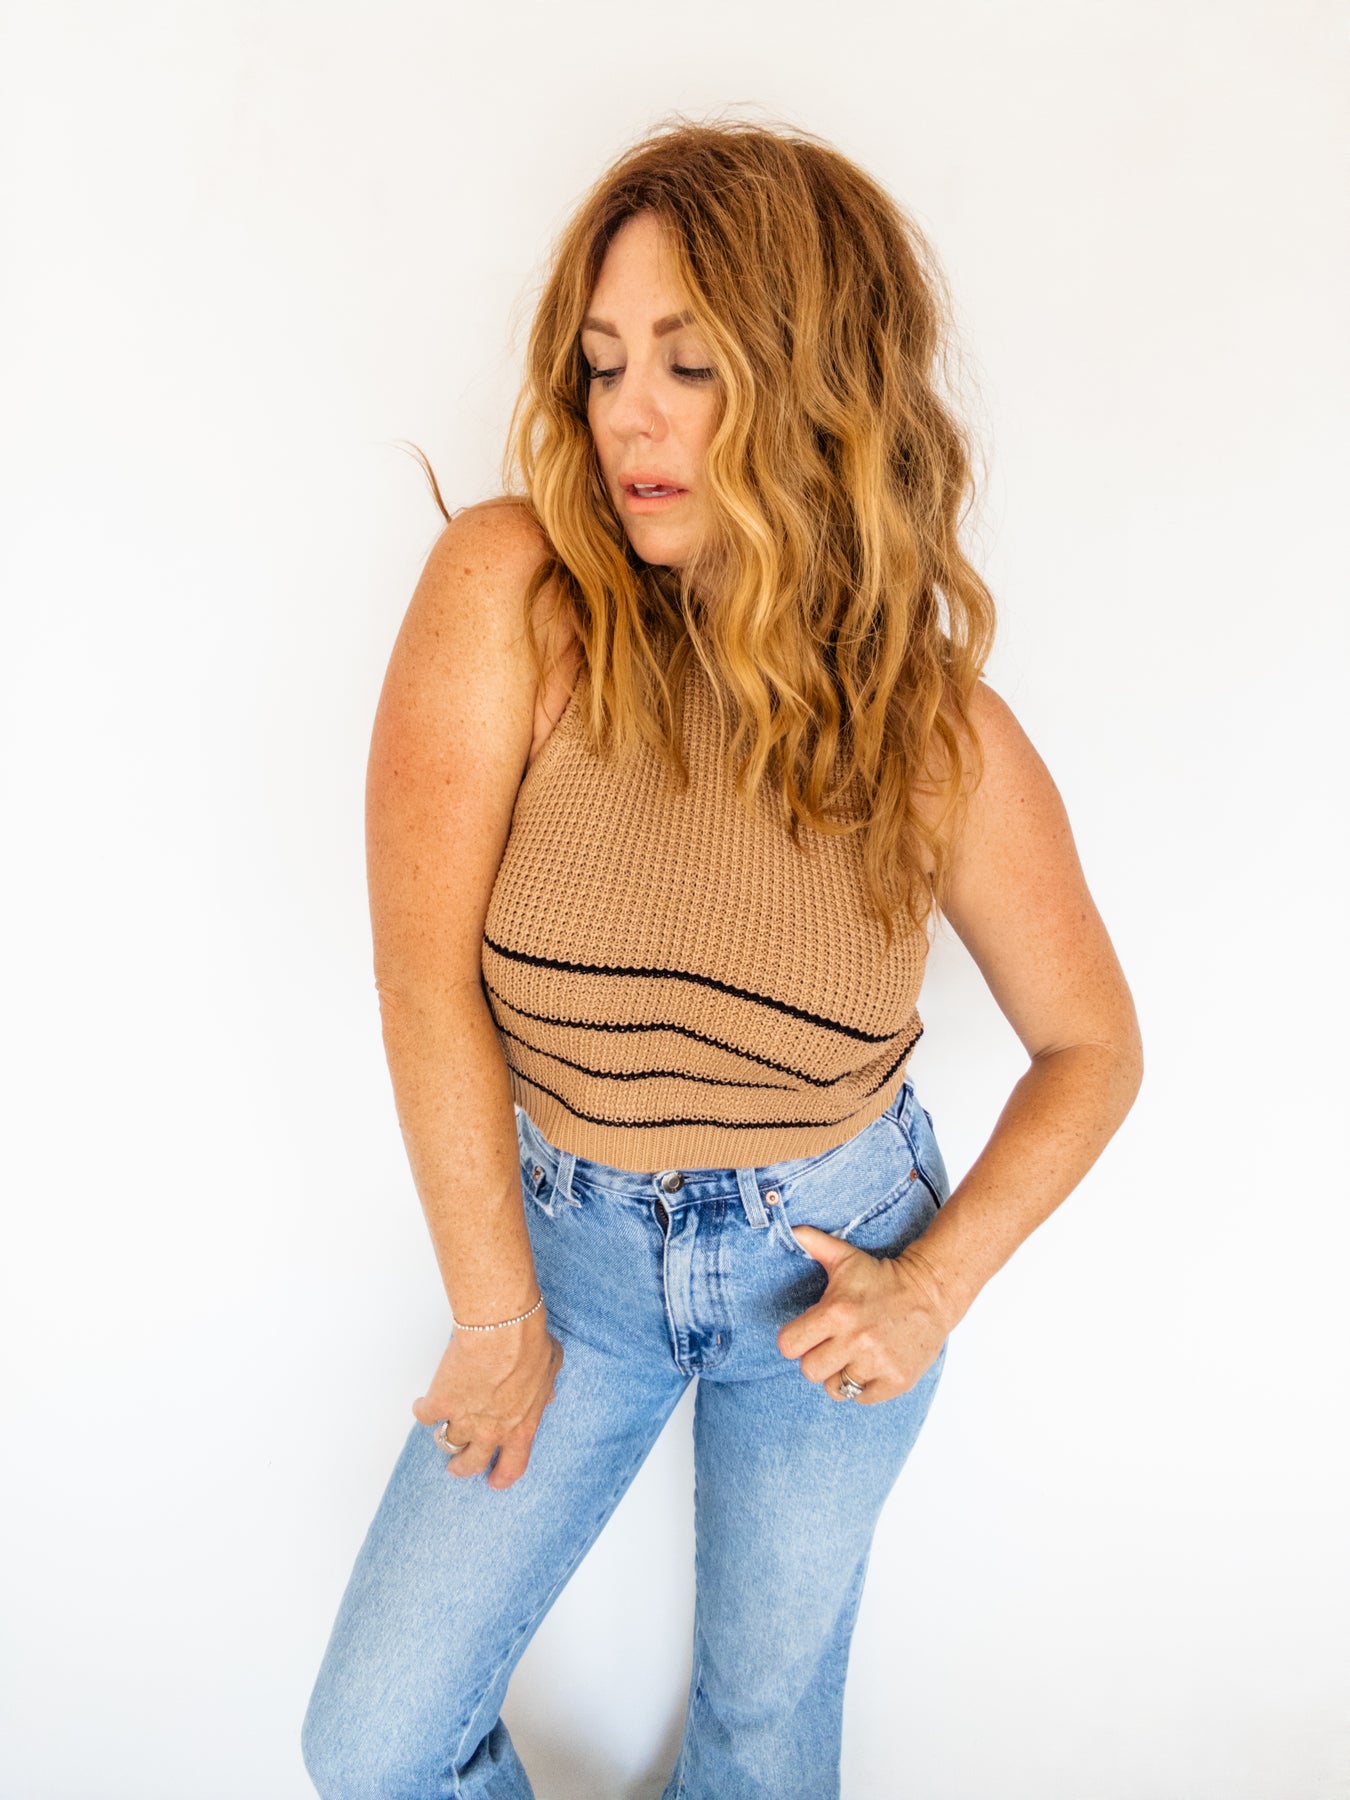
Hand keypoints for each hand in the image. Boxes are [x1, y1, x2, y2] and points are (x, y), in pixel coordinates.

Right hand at [412, 1312, 562, 1489]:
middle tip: (456, 1465)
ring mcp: (463, 1420)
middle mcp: (490, 1432)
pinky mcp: (439, 1402)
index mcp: (521, 1427)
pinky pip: (424, 1414)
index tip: (494, 1481)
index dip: (501, 1478)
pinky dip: (423, 1408)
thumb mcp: (550, 1368)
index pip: (512, 1467)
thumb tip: (546, 1395)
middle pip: (471, 1464)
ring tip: (441, 1426)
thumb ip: (545, 1389)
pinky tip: (424, 1401)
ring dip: (443, 1435)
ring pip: (446, 1442)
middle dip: (461, 1467)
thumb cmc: (529, 1344)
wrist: (501, 1329)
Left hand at [776, 1227, 953, 1403]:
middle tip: (832, 1346)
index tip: (809, 1334)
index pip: (788, 1345)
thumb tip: (791, 1230)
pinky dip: (865, 1386)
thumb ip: (815, 1244)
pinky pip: (862, 1398)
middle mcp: (855, 1340)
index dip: (795, 1340)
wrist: (932, 1291)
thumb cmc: (883, 1277)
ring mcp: (878, 1363)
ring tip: (854, 1356)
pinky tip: (873, 1365)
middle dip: (817, 1359)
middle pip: (809, 1371)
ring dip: (841, 1374)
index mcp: (837, 1312)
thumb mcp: (846, 1258)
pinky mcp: (897, 1380)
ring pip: (835, 1388)